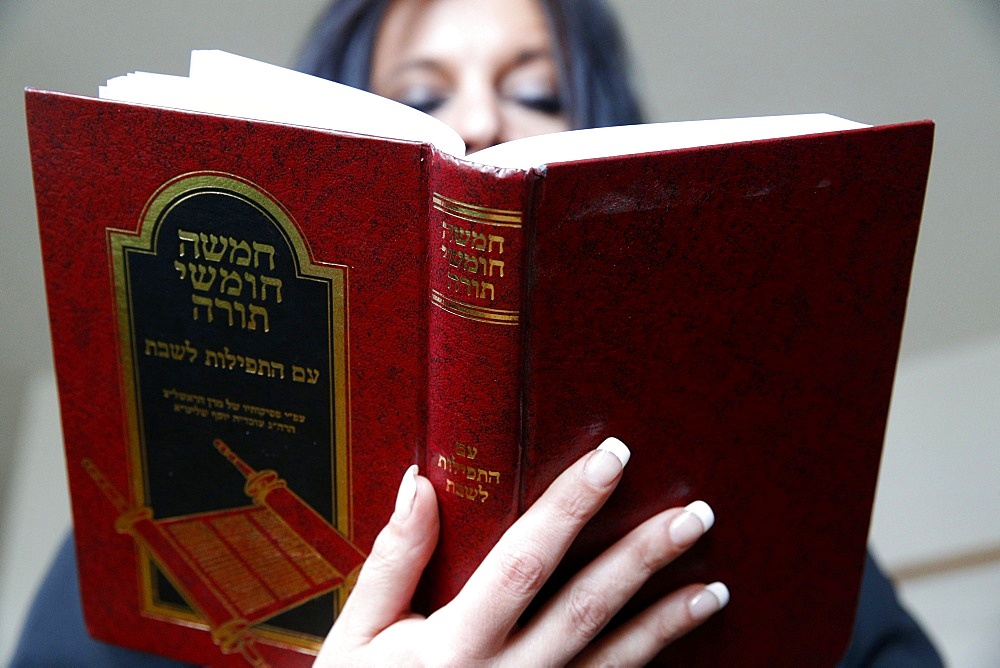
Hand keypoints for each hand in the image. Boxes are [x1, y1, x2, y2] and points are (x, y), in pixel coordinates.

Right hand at [314, 438, 727, 665]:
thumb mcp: (357, 635)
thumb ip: (394, 560)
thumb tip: (420, 483)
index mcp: (456, 643)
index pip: (524, 560)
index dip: (570, 506)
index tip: (610, 457)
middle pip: (587, 607)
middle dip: (642, 557)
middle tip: (694, 514)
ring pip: (612, 660)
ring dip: (666, 621)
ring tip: (712, 585)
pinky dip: (646, 666)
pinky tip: (677, 642)